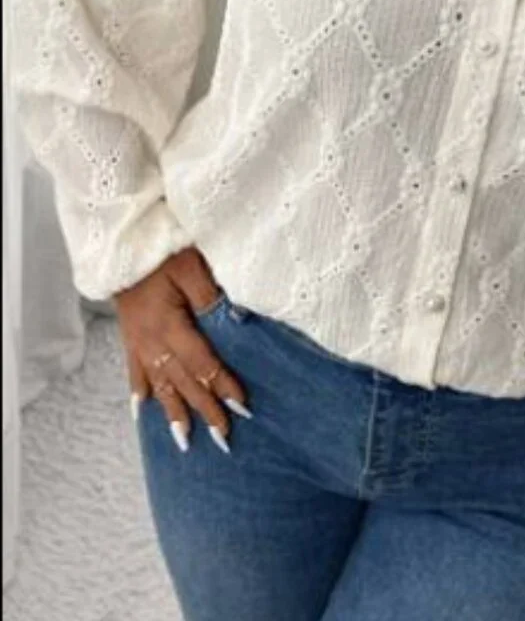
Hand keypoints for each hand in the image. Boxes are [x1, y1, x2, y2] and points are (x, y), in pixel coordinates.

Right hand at [114, 247, 250, 453]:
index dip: (222, 385)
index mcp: (169, 325)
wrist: (121, 245)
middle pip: (182, 382)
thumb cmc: (162, 251)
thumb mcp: (193, 267)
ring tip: (185, 440)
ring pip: (158, 384)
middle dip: (204, 410)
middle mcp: (151, 341)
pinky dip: (140, 392)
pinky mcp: (129, 336)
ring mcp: (137, 341)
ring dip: (173, 412)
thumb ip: (212, 296)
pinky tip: (143, 409)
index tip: (242, 407)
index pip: (202, 363)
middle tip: (223, 438)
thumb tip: (237, 320)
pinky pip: (134, 371)